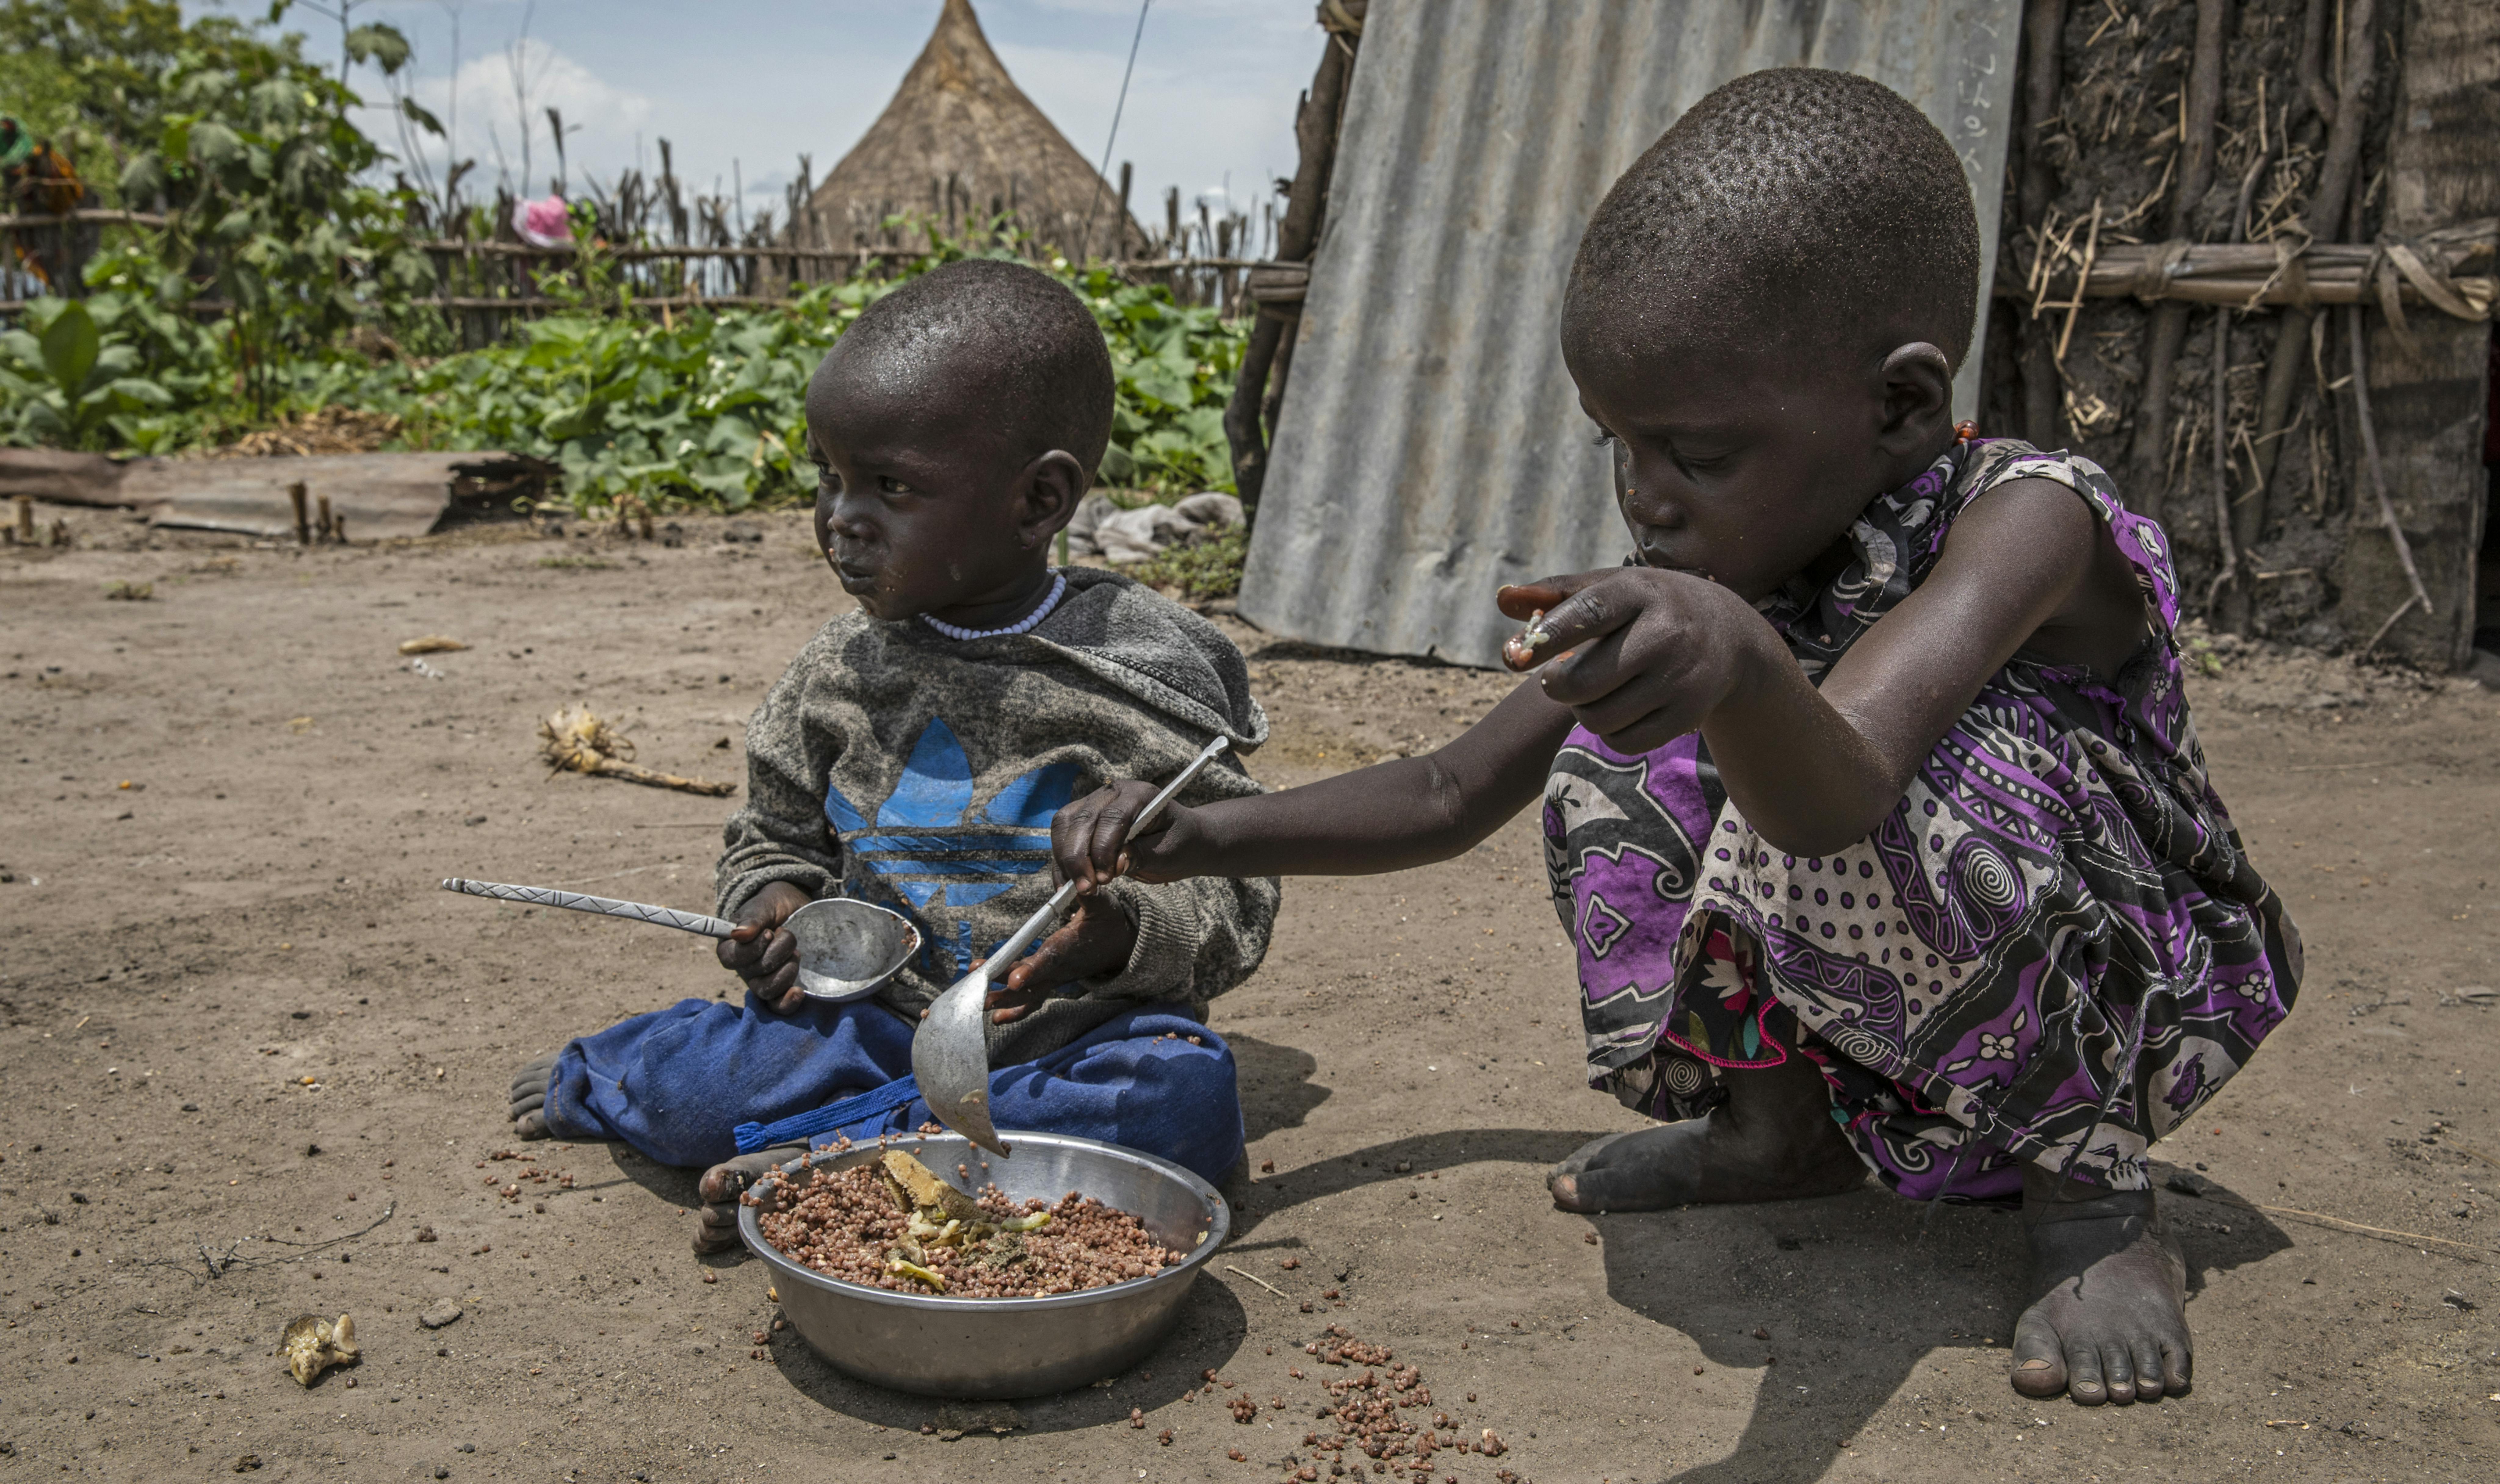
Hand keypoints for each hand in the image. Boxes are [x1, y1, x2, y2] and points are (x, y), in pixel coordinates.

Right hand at [716, 880, 811, 1013]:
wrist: (794, 911)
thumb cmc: (773, 907)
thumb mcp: (763, 906)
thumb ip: (752, 918)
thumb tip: (738, 934)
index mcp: (730, 948)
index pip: (732, 959)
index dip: (752, 948)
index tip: (770, 932)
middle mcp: (743, 969)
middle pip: (754, 974)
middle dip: (777, 953)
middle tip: (787, 934)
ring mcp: (761, 981)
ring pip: (767, 991)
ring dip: (786, 971)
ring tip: (796, 953)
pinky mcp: (780, 990)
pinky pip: (778, 1006)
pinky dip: (788, 1002)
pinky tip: (799, 992)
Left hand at [978, 897, 1138, 1024]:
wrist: (1120, 945)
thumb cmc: (1108, 921)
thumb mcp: (1102, 904)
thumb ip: (1088, 894)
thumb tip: (1080, 883)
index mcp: (1071, 946)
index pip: (1051, 959)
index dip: (1032, 969)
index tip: (1014, 980)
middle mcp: (1062, 967)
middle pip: (1033, 982)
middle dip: (1007, 991)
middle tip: (981, 998)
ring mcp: (1056, 977)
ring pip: (1030, 993)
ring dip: (1005, 1001)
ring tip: (982, 1006)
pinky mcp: (1051, 980)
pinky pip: (1033, 999)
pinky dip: (1016, 1010)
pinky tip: (997, 1017)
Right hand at [1049, 779, 1190, 892]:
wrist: (1180, 838)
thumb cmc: (1179, 843)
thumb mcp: (1168, 853)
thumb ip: (1142, 855)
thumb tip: (1115, 864)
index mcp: (1140, 794)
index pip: (1112, 817)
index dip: (1103, 849)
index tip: (1104, 879)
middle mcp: (1113, 792)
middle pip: (1083, 819)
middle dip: (1079, 857)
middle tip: (1085, 888)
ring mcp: (1095, 802)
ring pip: (1065, 824)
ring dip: (1065, 858)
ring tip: (1076, 889)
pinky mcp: (1083, 817)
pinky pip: (1062, 835)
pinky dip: (1061, 861)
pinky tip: (1065, 884)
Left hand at [1495, 567, 1775, 754]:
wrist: (1729, 636)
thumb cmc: (1649, 607)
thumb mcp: (1611, 587)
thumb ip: (1555, 593)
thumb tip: (1501, 599)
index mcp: (1640, 592)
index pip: (1587, 615)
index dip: (1546, 639)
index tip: (1514, 657)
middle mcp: (1665, 634)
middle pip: (1582, 682)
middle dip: (1557, 686)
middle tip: (1559, 678)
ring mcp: (1680, 678)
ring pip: (1598, 717)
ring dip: (1582, 710)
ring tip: (1595, 690)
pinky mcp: (1689, 715)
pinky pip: (1623, 742)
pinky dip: (1610, 731)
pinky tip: (1620, 708)